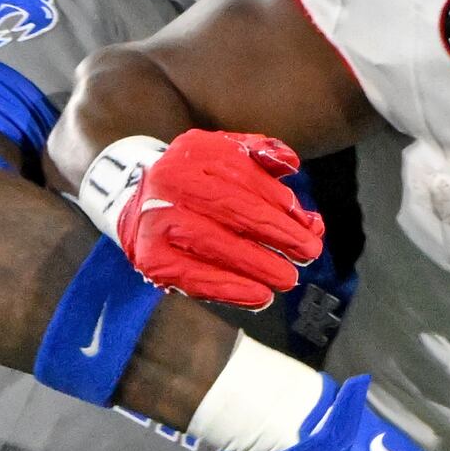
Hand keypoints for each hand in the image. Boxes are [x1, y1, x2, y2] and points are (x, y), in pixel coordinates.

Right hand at [74, 131, 321, 310]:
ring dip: (257, 265)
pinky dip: (229, 290)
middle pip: (232, 211)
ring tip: (287, 279)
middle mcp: (170, 183)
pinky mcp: (151, 258)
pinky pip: (194, 278)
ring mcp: (157, 222)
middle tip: (308, 255)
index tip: (309, 226)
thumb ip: (261, 155)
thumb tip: (290, 165)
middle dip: (277, 236)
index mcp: (194, 153)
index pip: (243, 180)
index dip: (280, 206)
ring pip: (215, 245)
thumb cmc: (199, 181)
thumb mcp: (227, 155)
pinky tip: (258, 296)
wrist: (140, 203)